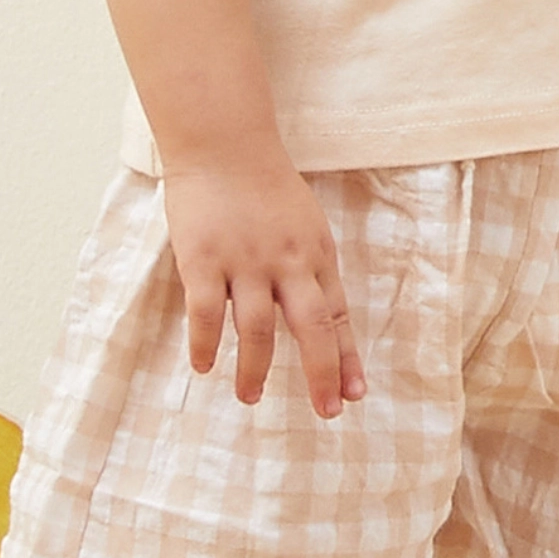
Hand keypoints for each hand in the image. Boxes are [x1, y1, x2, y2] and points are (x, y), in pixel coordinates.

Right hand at [162, 158, 365, 417]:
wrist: (226, 146)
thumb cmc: (265, 189)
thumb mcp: (303, 227)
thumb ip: (307, 270)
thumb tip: (318, 316)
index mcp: (317, 253)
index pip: (337, 313)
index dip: (346, 355)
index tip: (354, 394)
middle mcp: (288, 260)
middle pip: (311, 326)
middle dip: (321, 372)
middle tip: (324, 412)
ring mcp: (246, 261)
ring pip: (259, 328)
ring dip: (256, 369)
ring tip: (252, 396)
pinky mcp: (204, 260)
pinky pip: (208, 313)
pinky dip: (208, 345)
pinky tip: (205, 367)